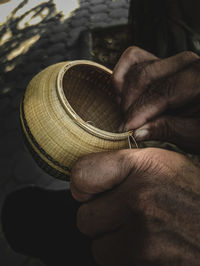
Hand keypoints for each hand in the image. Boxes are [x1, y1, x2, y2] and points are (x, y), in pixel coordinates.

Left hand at [70, 149, 199, 265]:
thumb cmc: (193, 196)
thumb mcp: (164, 165)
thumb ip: (123, 165)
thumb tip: (84, 179)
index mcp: (145, 166)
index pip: (82, 173)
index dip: (84, 185)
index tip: (93, 190)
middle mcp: (142, 198)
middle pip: (85, 217)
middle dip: (102, 219)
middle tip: (126, 214)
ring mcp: (144, 237)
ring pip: (98, 247)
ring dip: (114, 243)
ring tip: (142, 233)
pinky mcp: (145, 265)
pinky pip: (114, 264)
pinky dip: (126, 259)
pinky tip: (149, 248)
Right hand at [113, 46, 199, 152]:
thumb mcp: (192, 134)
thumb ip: (166, 129)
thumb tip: (137, 132)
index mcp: (199, 80)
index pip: (162, 92)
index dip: (140, 112)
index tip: (125, 129)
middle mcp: (186, 63)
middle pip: (145, 76)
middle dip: (130, 103)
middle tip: (125, 126)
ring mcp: (171, 60)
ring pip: (136, 67)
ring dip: (124, 91)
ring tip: (126, 112)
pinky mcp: (160, 62)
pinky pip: (133, 59)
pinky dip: (123, 75)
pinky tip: (124, 96)